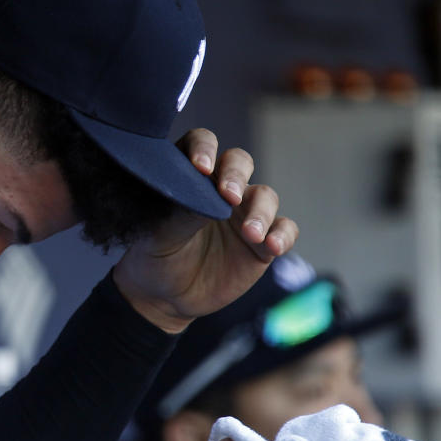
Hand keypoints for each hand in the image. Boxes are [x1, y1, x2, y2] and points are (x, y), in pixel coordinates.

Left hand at [112, 128, 298, 332]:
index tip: (201, 167)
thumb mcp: (160, 235)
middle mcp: (221, 189)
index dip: (204, 148)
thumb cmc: (155, 256)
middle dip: (237, 175)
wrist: (165, 297)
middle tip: (229, 196)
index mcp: (191, 176)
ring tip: (251, 234)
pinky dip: (282, 235)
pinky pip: (285, 229)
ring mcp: (244, 214)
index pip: (201, 144)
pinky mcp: (262, 243)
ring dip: (261, 212)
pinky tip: (273, 247)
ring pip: (266, 196)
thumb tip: (212, 196)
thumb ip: (184, 212)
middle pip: (239, 163)